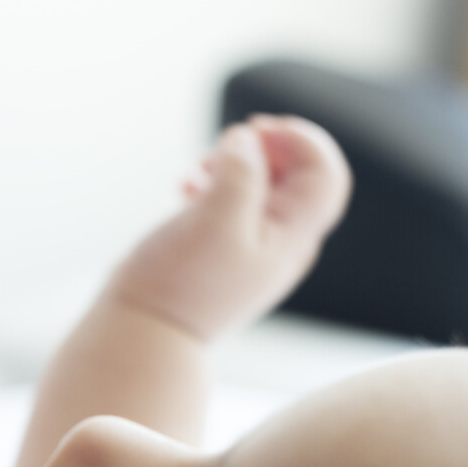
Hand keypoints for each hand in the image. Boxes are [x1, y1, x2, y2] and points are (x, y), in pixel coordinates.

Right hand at [106, 116, 351, 343]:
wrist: (143, 337)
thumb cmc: (179, 285)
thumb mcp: (214, 220)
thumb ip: (240, 173)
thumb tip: (245, 140)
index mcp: (291, 238)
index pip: (324, 173)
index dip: (299, 139)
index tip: (255, 129)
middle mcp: (279, 244)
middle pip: (296, 177)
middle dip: (264, 148)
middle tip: (224, 144)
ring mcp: (248, 251)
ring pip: (260, 190)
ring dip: (234, 165)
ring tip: (199, 167)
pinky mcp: (218, 254)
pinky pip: (230, 208)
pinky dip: (213, 187)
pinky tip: (185, 188)